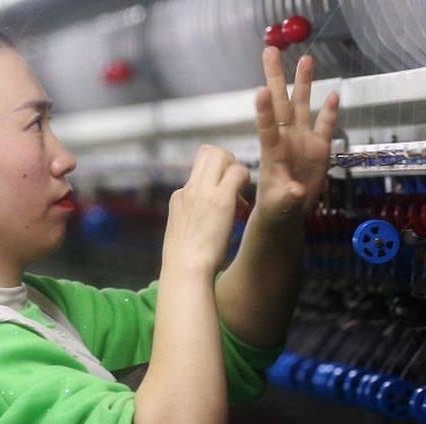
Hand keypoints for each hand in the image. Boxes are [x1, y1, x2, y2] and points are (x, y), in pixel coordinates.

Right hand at [162, 144, 250, 275]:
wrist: (185, 270)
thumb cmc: (186, 261)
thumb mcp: (182, 232)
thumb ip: (192, 216)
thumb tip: (205, 215)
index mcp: (179, 197)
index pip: (198, 165)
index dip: (215, 171)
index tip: (223, 190)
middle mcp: (189, 189)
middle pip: (209, 151)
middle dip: (228, 163)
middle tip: (235, 188)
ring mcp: (203, 192)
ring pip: (222, 155)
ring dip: (237, 171)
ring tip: (239, 200)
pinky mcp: (220, 200)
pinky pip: (238, 172)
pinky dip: (246, 182)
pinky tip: (243, 208)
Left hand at [254, 47, 339, 225]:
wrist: (287, 212)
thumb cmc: (276, 208)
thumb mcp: (279, 205)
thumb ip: (287, 197)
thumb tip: (295, 191)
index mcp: (272, 151)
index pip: (267, 127)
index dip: (264, 110)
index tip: (260, 90)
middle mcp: (286, 139)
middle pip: (280, 102)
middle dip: (275, 76)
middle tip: (270, 50)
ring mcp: (302, 140)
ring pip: (302, 105)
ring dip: (303, 82)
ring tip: (305, 58)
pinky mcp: (318, 147)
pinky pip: (325, 124)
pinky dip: (330, 110)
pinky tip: (334, 93)